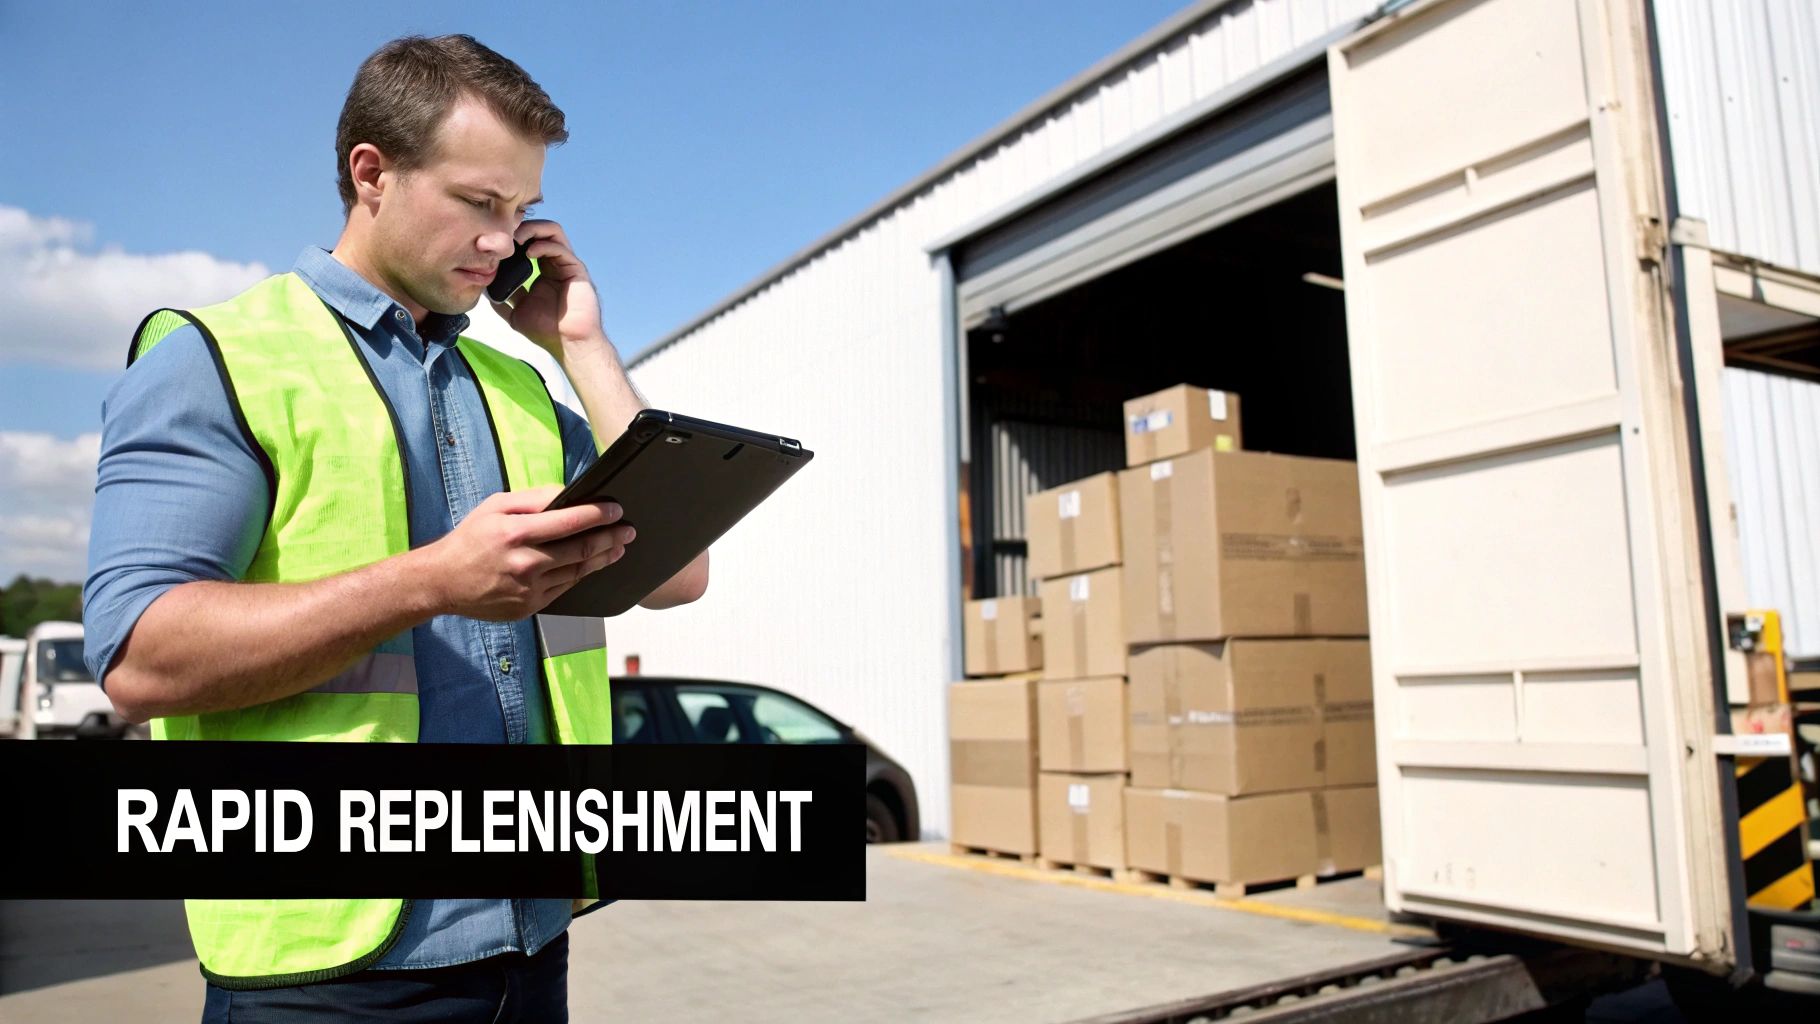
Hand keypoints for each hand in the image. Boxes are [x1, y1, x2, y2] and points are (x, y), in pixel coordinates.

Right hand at [423, 485, 634, 620]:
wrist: (443, 582)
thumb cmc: (469, 540)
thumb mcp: (495, 506)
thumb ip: (533, 498)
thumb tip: (567, 494)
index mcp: (516, 533)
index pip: (569, 522)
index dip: (598, 515)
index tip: (616, 510)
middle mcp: (525, 563)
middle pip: (580, 550)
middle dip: (610, 538)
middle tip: (628, 530)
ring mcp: (529, 589)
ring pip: (577, 572)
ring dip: (603, 558)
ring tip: (618, 547)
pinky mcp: (530, 606)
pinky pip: (565, 589)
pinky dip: (581, 575)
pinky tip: (592, 565)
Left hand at [490, 219, 605, 357]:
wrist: (568, 344)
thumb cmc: (547, 330)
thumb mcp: (515, 312)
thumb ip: (503, 298)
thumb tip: (482, 288)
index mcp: (543, 270)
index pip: (529, 241)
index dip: (512, 236)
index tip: (495, 240)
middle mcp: (556, 263)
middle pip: (540, 230)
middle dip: (521, 227)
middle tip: (503, 233)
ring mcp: (567, 264)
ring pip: (553, 231)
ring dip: (532, 229)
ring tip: (515, 238)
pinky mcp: (576, 269)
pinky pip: (560, 248)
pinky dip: (543, 245)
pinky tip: (529, 253)